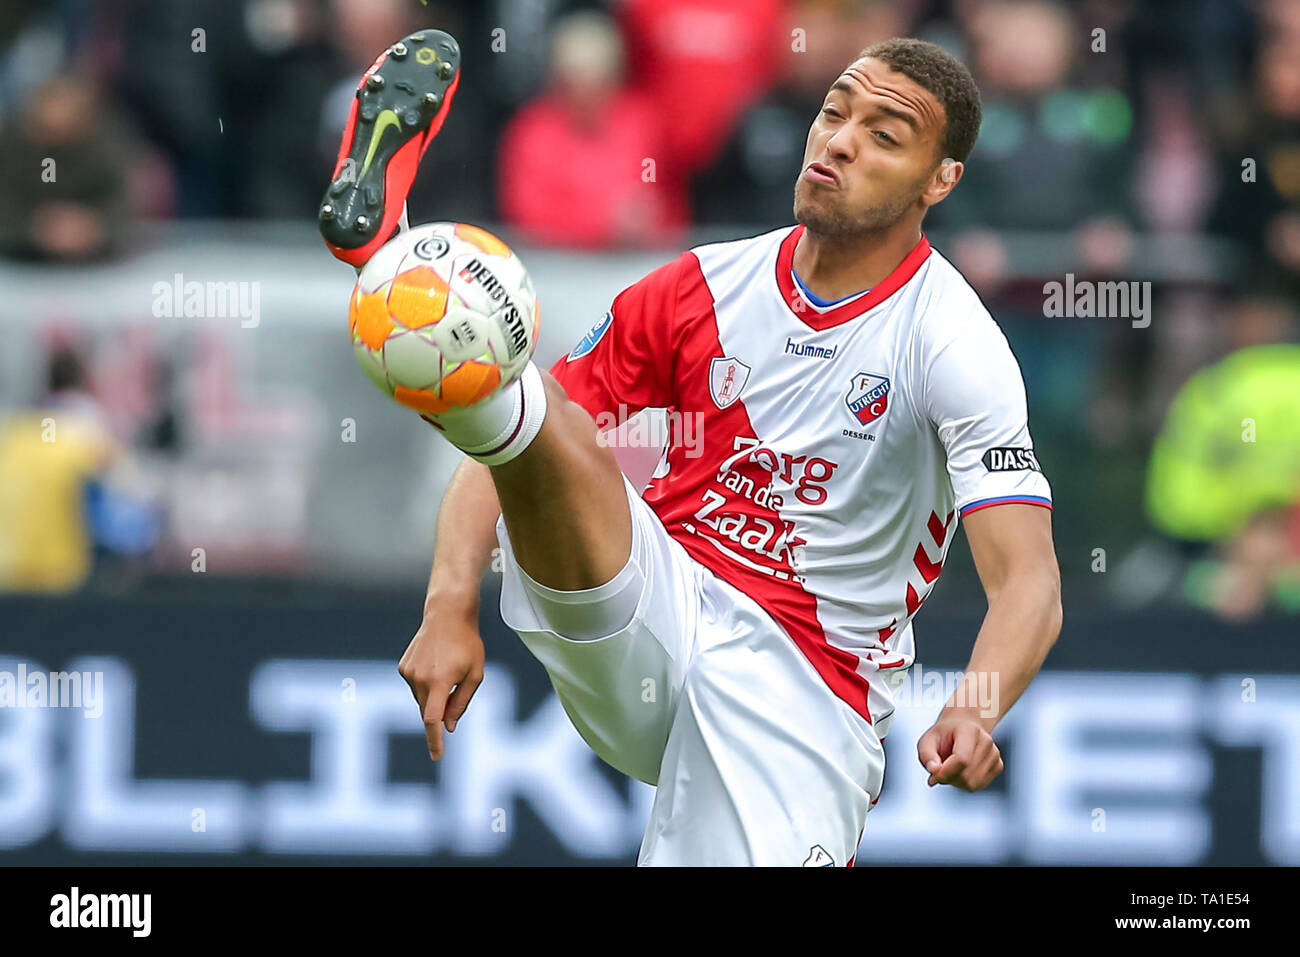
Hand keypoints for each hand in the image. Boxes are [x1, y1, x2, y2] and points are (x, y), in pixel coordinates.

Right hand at [398, 594, 485, 759]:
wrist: (447, 615)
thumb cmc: (467, 645)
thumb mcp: (475, 675)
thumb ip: (461, 703)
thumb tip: (448, 727)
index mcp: (440, 681)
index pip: (433, 719)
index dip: (434, 740)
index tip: (436, 756)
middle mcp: (420, 678)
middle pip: (428, 711)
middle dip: (440, 712)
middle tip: (455, 689)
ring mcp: (408, 672)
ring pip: (421, 699)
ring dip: (434, 695)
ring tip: (447, 669)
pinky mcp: (403, 666)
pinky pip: (415, 686)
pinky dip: (425, 684)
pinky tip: (435, 664)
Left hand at [916, 712, 1003, 790]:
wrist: (962, 728)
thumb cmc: (943, 736)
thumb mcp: (927, 740)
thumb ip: (926, 754)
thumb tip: (934, 770)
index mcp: (970, 730)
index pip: (961, 759)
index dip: (945, 772)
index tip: (933, 775)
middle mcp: (986, 740)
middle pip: (966, 775)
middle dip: (948, 778)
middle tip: (939, 769)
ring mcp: (995, 754)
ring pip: (972, 784)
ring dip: (955, 782)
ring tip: (950, 768)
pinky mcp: (998, 765)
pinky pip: (978, 786)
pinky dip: (965, 784)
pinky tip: (960, 771)